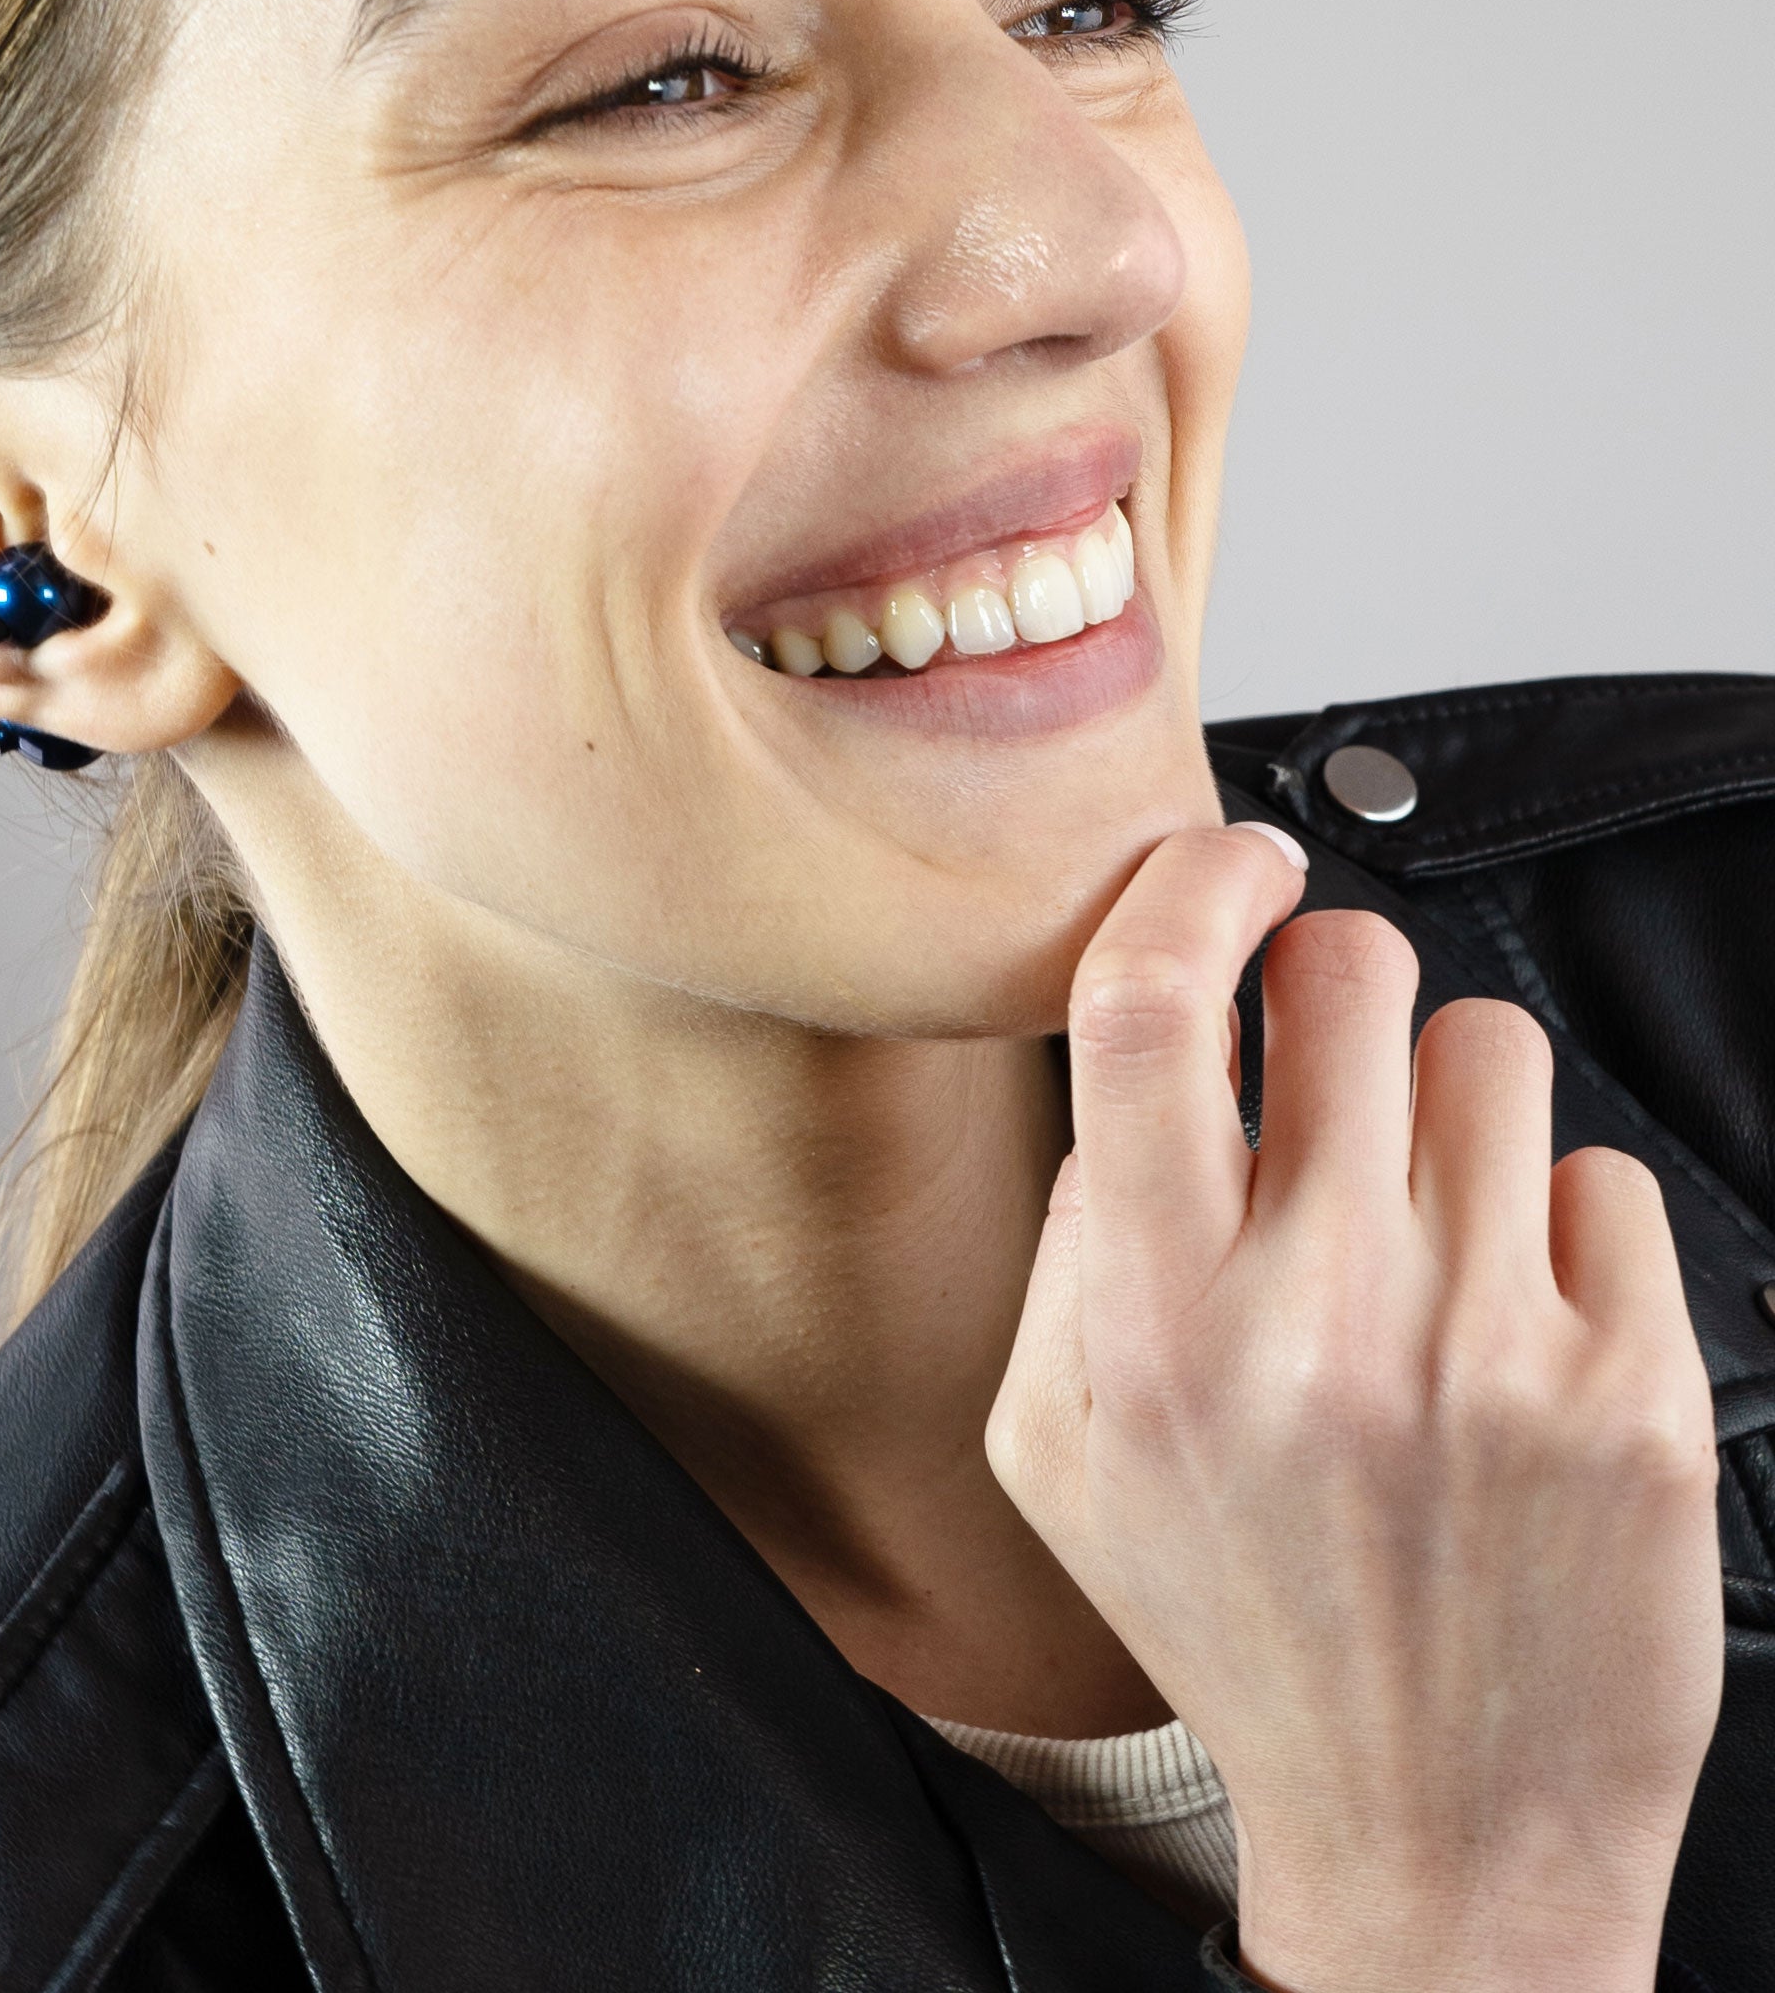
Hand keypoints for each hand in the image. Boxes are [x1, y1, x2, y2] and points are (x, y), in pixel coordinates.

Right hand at [986, 826, 1722, 1992]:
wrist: (1438, 1832)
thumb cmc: (1240, 1627)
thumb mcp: (1060, 1455)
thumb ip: (1071, 1252)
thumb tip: (1145, 1084)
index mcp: (1151, 1326)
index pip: (1143, 1013)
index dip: (1184, 887)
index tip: (1221, 864)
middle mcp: (1318, 1317)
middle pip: (1349, 977)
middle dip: (1330, 971)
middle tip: (1328, 1042)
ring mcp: (1491, 1349)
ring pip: (1491, 1051)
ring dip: (1446, 1100)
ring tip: (1427, 1215)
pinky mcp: (1637, 1391)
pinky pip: (1601, 1178)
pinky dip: (1556, 1225)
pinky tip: (1514, 1325)